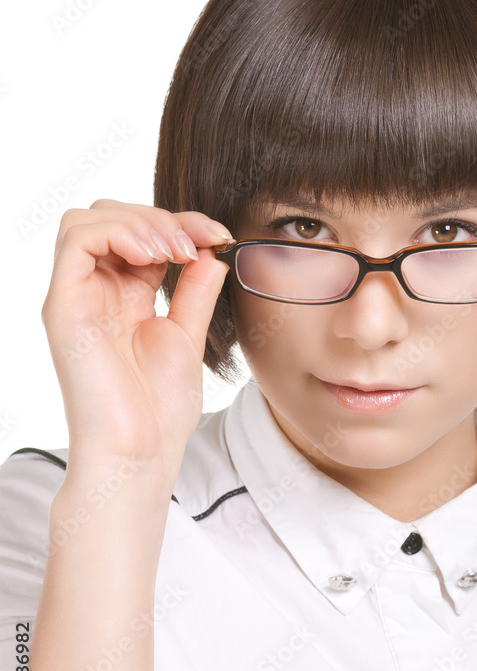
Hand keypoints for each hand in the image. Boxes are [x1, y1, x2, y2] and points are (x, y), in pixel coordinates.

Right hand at [41, 199, 232, 476]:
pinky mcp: (64, 307)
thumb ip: (194, 292)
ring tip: (176, 248)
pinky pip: (76, 240)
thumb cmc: (158, 411)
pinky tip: (155, 253)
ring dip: (139, 221)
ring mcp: (76, 299)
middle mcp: (94, 293)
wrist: (139, 454)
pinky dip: (118, 231)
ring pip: (88, 220)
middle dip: (160, 216)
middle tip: (200, 240)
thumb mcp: (186, 336)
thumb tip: (210, 252)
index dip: (180, 223)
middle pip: (110, 217)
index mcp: (122, 298)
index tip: (219, 235)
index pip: (140, 235)